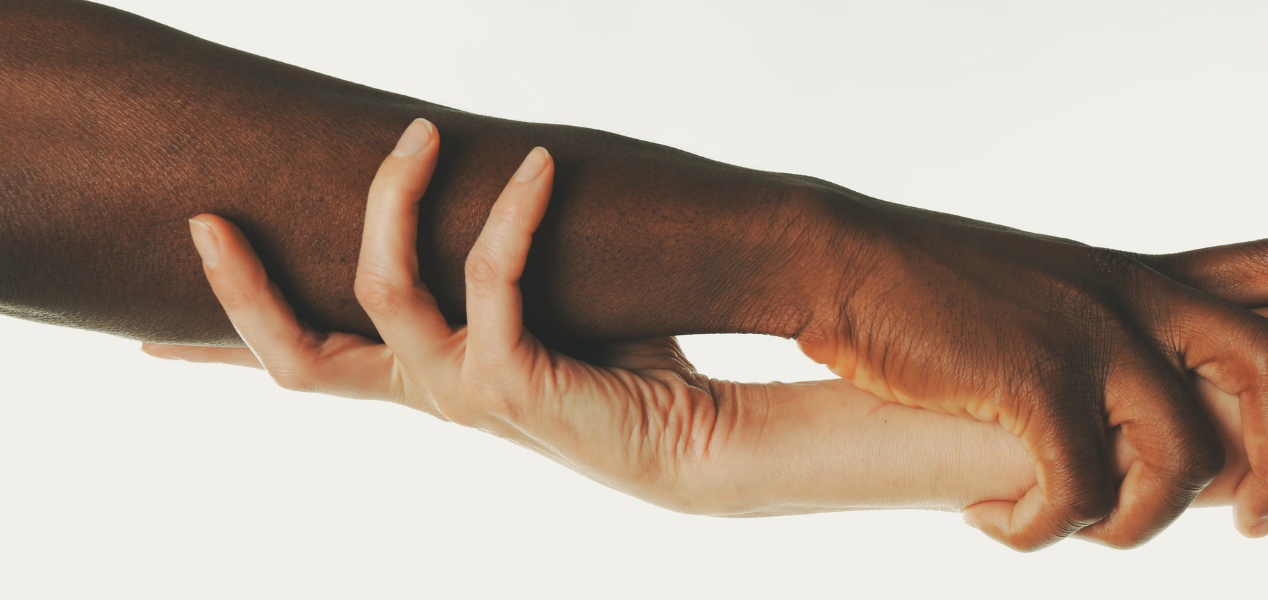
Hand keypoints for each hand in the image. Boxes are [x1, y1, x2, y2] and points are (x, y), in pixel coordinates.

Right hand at [142, 119, 730, 510]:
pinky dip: (509, 210)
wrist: (697, 435)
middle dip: (240, 287)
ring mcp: (461, 391)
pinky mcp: (513, 382)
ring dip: (392, 198)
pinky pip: (489, 273)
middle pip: (293, 359)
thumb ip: (489, 272)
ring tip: (422, 133)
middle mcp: (426, 390)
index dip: (221, 353)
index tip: (145, 343)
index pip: (302, 368)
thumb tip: (475, 177)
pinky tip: (540, 167)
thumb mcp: (537, 310)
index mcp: (418, 377)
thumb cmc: (622, 368)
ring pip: (377, 289)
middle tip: (210, 215)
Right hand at [797, 197, 1267, 548]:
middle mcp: (1128, 297)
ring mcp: (1087, 335)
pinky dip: (1046, 529)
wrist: (836, 261)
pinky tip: (999, 524)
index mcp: (1131, 275)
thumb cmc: (920, 288)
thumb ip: (1084, 337)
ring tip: (1074, 530)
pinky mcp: (1034, 380)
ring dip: (1136, 523)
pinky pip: (1082, 489)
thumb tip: (1106, 417)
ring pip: (1179, 457)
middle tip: (1262, 523)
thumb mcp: (1027, 296)